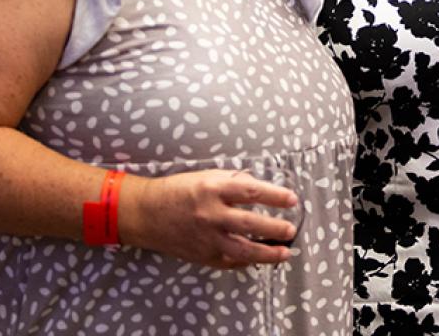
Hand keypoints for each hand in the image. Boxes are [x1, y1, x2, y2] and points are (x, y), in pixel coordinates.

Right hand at [119, 169, 299, 269]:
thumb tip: (259, 187)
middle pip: (250, 223)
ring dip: (267, 253)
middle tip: (291, 229)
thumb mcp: (207, 176)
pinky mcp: (202, 255)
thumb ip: (234, 181)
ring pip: (243, 250)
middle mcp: (211, 214)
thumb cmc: (179, 190)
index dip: (275, 196)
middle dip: (275, 228)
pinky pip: (230, 261)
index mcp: (213, 189)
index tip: (292, 199)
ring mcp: (207, 238)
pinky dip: (247, 261)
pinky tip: (260, 258)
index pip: (251, 191)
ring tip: (285, 252)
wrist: (147, 213)